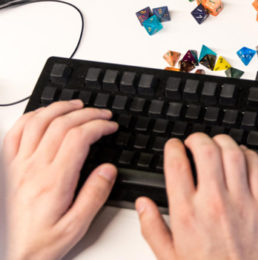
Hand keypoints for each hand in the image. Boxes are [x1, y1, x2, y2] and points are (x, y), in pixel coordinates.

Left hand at [3, 100, 118, 259]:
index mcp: (53, 182)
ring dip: (59, 108)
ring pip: (37, 122)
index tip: (110, 126)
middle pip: (60, 125)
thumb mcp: (75, 227)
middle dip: (86, 113)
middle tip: (102, 114)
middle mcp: (32, 168)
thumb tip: (108, 170)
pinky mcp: (5, 167)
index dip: (98, 125)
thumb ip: (94, 196)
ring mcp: (15, 165)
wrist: (7, 252)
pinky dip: (31, 117)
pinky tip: (42, 115)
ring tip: (76, 106)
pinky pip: (15, 132)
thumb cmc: (37, 243)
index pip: (78, 138)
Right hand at [136, 133, 257, 259]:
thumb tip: (142, 205)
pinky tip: (241, 157)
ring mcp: (241, 201)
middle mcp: (214, 202)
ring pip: (233, 153)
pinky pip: (257, 167)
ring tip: (216, 144)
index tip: (174, 147)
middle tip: (194, 142)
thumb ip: (152, 228)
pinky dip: (248, 155)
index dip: (173, 148)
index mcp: (187, 214)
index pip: (177, 165)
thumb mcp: (169, 257)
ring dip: (222, 142)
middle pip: (205, 150)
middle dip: (197, 139)